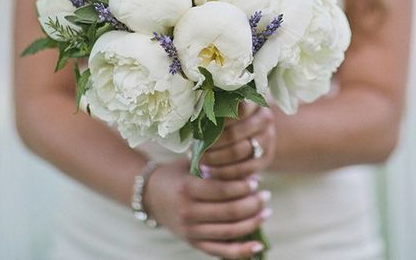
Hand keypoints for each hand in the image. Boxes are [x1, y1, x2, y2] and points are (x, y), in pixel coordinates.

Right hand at [144, 158, 271, 257]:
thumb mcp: (188, 164)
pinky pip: (220, 252)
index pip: (222, 190)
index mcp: (187, 189)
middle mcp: (188, 212)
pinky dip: (241, 251)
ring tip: (266, 211)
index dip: (243, 187)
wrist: (149, 195)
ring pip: (229, 231)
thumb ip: (212, 165)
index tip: (256, 180)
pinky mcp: (192, 243)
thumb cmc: (174, 174)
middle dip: (253, 204)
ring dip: (252, 222)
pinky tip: (258, 245)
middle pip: (229, 212)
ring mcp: (190, 231)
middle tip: (266, 195)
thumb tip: (243, 164)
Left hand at [200, 103, 275, 179]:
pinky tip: (208, 171)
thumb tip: (195, 117)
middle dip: (211, 143)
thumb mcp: (226, 105)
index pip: (238, 109)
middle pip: (235, 133)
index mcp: (254, 101)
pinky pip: (242, 169)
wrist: (254, 129)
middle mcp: (265, 119)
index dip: (218, 118)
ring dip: (215, 158)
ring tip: (199, 160)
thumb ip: (215, 108)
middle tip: (194, 147)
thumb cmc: (231, 115)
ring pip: (238, 152)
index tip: (201, 124)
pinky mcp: (265, 158)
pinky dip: (222, 172)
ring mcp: (268, 139)